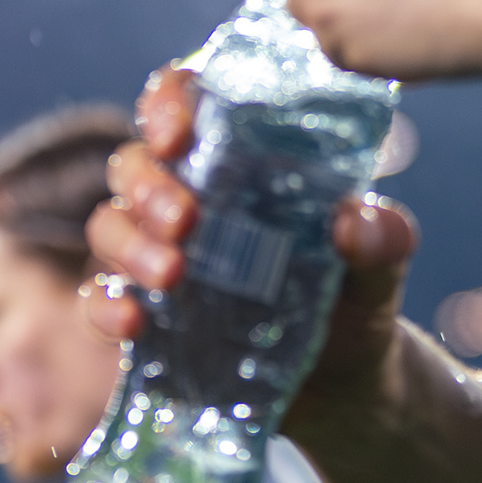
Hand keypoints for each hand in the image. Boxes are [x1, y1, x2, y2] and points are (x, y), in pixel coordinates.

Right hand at [82, 65, 420, 428]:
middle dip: (148, 184)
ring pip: (109, 225)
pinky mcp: (147, 313)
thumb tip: (354, 220)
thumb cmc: (357, 296)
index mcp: (242, 161)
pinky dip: (106, 308)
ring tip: (174, 275)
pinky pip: (98, 299)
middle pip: (135, 163)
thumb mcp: (383, 263)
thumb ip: (382, 238)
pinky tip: (134, 325)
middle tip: (186, 219)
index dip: (169, 101)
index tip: (178, 133)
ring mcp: (161, 253)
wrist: (347, 381)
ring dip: (130, 244)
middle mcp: (191, 197)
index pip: (188, 101)